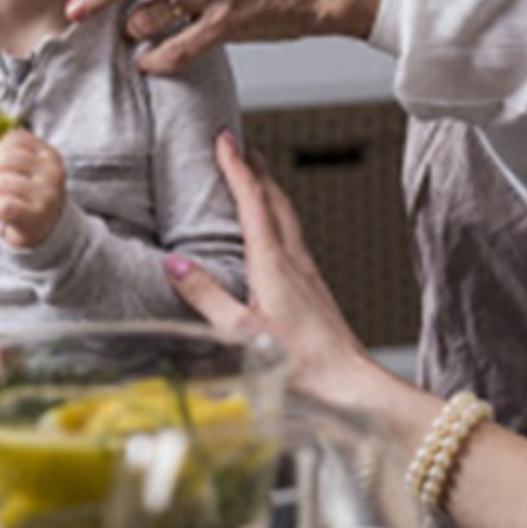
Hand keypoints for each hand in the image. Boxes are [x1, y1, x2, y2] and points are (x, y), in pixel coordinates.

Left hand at [0, 128, 65, 248]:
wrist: (45, 227)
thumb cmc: (29, 191)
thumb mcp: (28, 165)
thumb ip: (8, 146)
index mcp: (50, 154)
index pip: (13, 138)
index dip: (0, 151)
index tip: (7, 166)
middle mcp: (52, 172)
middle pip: (4, 159)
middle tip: (6, 187)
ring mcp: (46, 195)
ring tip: (8, 200)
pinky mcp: (34, 217)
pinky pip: (1, 205)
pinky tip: (6, 212)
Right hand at [163, 131, 381, 407]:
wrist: (351, 388)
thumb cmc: (302, 366)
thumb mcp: (241, 333)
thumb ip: (207, 297)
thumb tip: (175, 264)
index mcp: (274, 264)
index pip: (252, 202)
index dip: (236, 167)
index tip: (224, 139)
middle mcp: (295, 262)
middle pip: (276, 201)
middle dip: (256, 170)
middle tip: (241, 147)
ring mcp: (308, 276)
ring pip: (288, 218)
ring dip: (270, 192)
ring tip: (257, 178)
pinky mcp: (315, 292)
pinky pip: (293, 239)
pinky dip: (278, 220)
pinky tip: (275, 236)